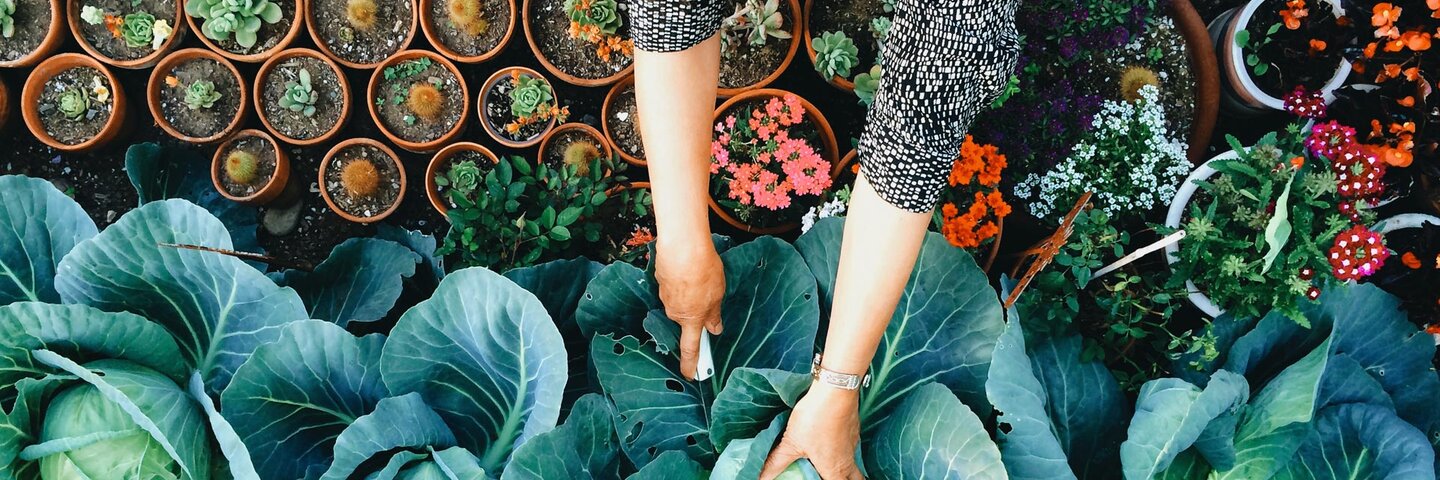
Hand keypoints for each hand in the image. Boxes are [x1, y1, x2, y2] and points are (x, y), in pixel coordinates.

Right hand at [655, 239, 724, 379]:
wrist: (682, 246)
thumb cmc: (702, 270)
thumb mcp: (717, 295)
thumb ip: (714, 314)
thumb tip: (714, 328)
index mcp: (690, 319)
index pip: (690, 348)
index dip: (690, 364)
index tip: (690, 375)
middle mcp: (674, 311)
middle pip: (685, 318)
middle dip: (695, 310)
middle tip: (707, 294)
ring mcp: (665, 295)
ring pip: (679, 301)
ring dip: (689, 292)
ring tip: (701, 275)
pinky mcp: (660, 280)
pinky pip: (673, 286)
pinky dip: (682, 280)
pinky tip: (689, 268)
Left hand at [761, 386, 864, 479]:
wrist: (834, 390)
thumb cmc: (814, 418)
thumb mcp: (791, 442)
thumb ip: (777, 463)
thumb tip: (761, 477)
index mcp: (834, 469)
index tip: (818, 479)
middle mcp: (848, 459)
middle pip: (856, 478)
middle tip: (833, 476)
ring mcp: (853, 443)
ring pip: (854, 462)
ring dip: (845, 467)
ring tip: (830, 463)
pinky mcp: (853, 428)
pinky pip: (852, 445)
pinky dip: (844, 448)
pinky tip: (831, 441)